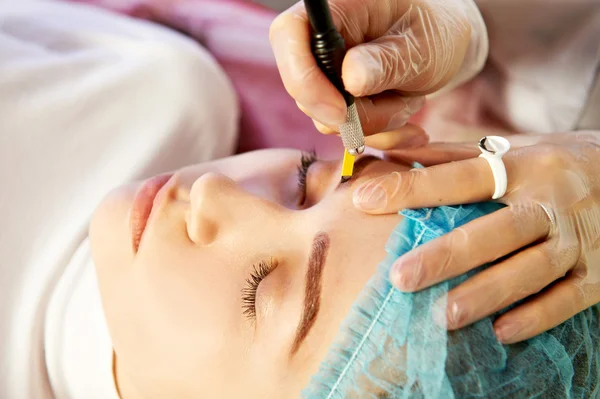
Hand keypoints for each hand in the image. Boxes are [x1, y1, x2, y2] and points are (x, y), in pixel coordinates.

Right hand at [270, 0, 482, 149]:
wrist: (444, 47)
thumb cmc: (435, 32)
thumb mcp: (422, 45)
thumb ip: (386, 61)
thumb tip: (350, 79)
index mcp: (336, 8)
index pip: (288, 35)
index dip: (304, 79)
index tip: (341, 113)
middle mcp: (320, 39)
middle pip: (305, 89)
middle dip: (356, 112)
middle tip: (404, 102)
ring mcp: (324, 71)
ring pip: (328, 118)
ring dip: (375, 121)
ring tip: (411, 97)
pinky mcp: (334, 97)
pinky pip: (344, 130)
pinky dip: (379, 131)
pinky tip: (406, 112)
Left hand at [353, 132, 599, 343]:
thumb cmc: (557, 163)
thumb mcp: (515, 149)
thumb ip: (454, 156)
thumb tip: (393, 154)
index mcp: (525, 166)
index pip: (461, 177)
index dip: (412, 188)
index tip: (365, 198)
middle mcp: (552, 201)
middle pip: (496, 231)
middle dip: (447, 256)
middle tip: (400, 277)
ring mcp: (579, 239)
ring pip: (531, 270)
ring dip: (486, 294)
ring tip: (443, 316)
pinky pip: (568, 299)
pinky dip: (536, 316)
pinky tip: (501, 331)